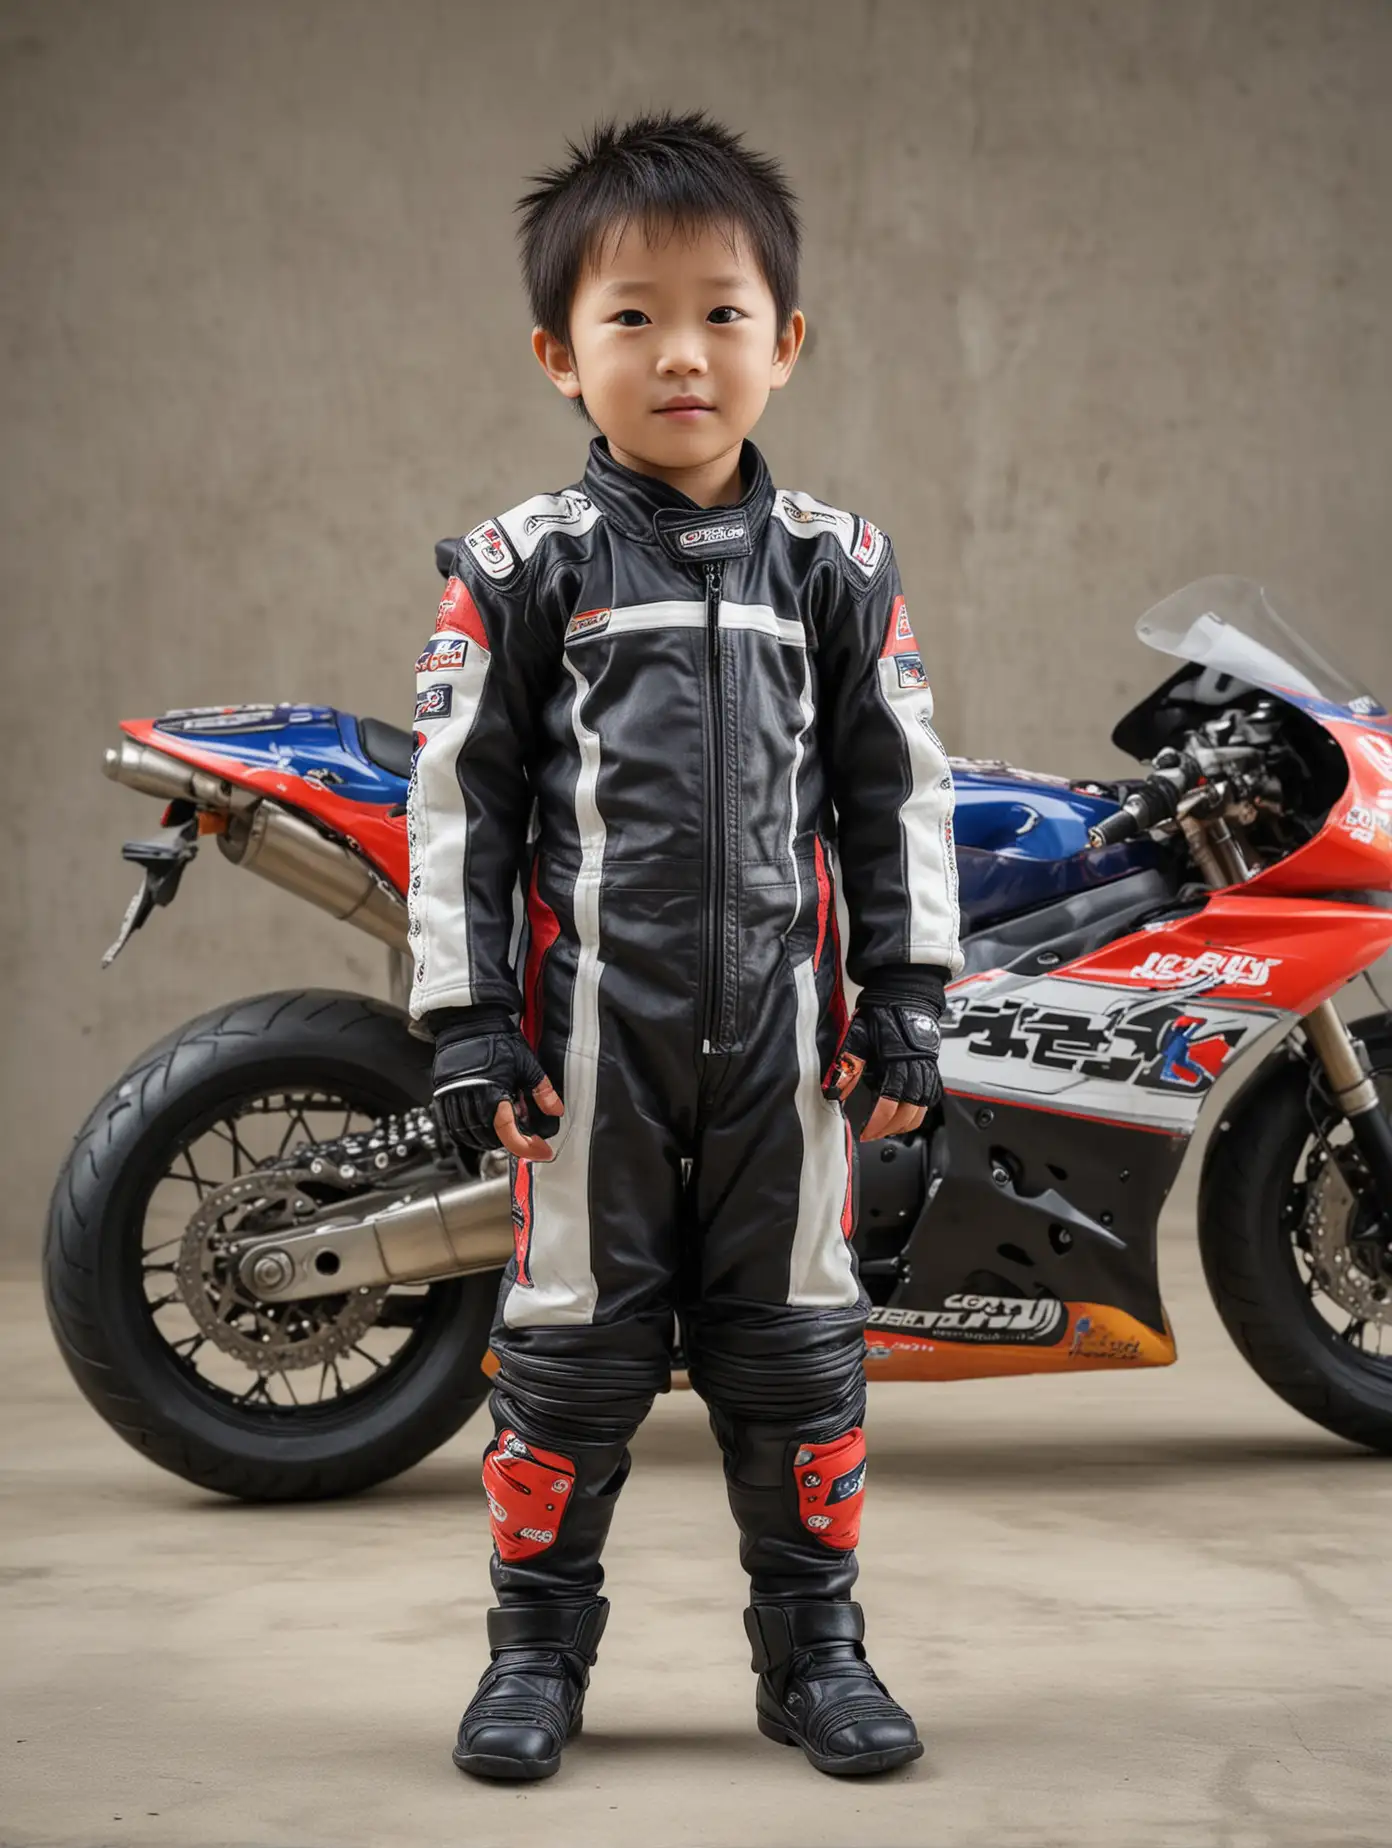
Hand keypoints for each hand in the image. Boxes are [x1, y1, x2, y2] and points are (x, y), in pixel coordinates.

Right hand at [432, 1015, 564, 1160]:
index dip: (527, 1148)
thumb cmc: (497, 1039)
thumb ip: (542, 1090)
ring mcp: (453, 1097)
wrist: (469, 1021)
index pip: (508, 1134)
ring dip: (487, 1140)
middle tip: (524, 1135)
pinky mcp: (443, 1094)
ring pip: (469, 1135)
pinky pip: (452, 1126)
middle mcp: (470, 1098)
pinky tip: (478, 1128)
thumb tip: (556, 1110)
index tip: (541, 1152)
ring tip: (502, 1132)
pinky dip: (467, 1133)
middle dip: (509, 1142)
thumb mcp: (527, 1063)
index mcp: (493, 1093)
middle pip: (489, 1137)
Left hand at [823, 1002, 941, 1140]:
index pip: (891, 1102)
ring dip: (908, 1121)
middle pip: (911, 1110)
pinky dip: (921, 1108)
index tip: (866, 1131)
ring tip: (891, 1128)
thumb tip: (835, 1092)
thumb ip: (848, 1065)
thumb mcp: (857, 1035)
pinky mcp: (932, 1064)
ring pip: (924, 1105)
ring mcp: (928, 1066)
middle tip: (875, 1134)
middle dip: (892, 1127)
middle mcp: (917, 1067)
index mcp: (897, 1061)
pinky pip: (931, 1093)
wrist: (904, 991)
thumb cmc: (881, 1011)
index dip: (878, 1122)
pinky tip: (909, 1112)